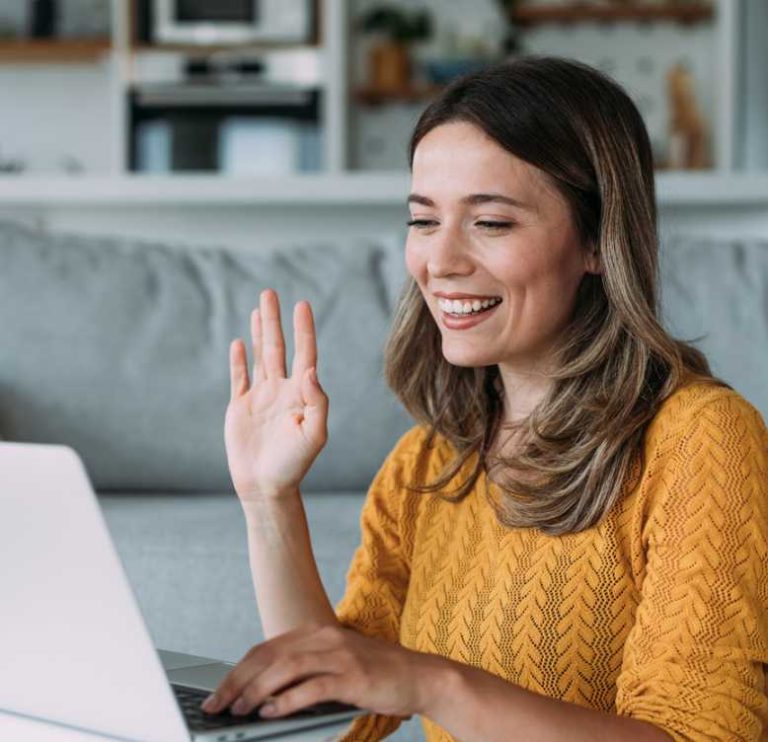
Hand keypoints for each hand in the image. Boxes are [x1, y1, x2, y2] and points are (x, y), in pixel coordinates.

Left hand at [199, 624, 443, 720]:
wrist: (421, 676)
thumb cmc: (376, 674)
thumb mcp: (336, 664)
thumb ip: (305, 671)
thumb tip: (265, 693)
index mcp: (317, 632)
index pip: (266, 649)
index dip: (238, 671)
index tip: (218, 693)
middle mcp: (325, 637)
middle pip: (269, 656)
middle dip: (238, 682)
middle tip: (217, 705)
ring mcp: (339, 655)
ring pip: (285, 669)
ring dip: (257, 691)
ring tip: (239, 710)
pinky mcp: (353, 676)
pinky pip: (312, 687)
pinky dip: (287, 700)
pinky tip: (272, 712)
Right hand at [225, 289, 328, 500]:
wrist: (266, 487)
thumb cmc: (295, 464)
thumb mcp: (315, 434)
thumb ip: (317, 400)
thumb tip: (309, 370)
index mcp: (302, 394)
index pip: (304, 354)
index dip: (303, 329)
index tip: (301, 304)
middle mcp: (282, 390)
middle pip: (278, 347)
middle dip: (274, 320)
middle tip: (270, 292)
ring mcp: (261, 397)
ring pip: (258, 357)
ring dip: (257, 332)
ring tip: (258, 308)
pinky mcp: (241, 407)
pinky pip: (239, 377)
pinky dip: (238, 360)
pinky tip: (238, 342)